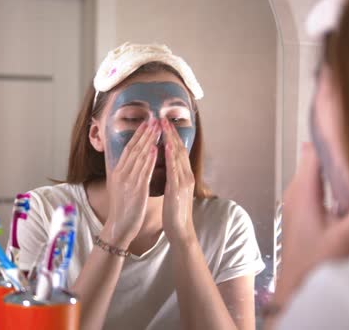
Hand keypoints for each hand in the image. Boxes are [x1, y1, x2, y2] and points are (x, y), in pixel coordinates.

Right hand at [102, 120, 160, 247]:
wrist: (118, 226)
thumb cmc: (122, 207)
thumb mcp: (120, 186)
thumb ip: (125, 172)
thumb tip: (131, 160)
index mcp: (117, 171)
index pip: (128, 148)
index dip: (138, 134)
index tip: (146, 122)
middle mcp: (121, 173)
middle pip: (134, 148)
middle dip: (145, 133)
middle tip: (154, 119)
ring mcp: (128, 181)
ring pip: (140, 157)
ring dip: (149, 141)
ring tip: (158, 128)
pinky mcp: (136, 190)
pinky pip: (144, 171)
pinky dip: (150, 159)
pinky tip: (155, 149)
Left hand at [161, 118, 195, 243]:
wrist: (181, 230)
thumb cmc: (175, 211)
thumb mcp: (174, 190)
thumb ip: (172, 177)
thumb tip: (166, 165)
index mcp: (184, 175)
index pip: (178, 151)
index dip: (172, 136)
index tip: (164, 123)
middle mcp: (186, 175)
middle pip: (179, 149)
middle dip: (171, 133)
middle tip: (163, 118)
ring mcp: (183, 181)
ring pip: (178, 156)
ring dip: (170, 139)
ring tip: (164, 125)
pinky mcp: (178, 189)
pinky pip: (174, 169)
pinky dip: (170, 156)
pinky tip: (166, 146)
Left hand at [275, 143, 348, 303]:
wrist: (295, 281)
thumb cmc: (314, 260)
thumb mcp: (346, 235)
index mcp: (302, 192)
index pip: (313, 152)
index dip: (330, 138)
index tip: (348, 131)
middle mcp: (294, 190)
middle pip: (313, 157)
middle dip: (334, 151)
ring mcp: (294, 197)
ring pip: (313, 170)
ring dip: (332, 165)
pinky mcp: (298, 206)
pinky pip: (312, 182)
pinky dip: (327, 178)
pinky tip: (343, 185)